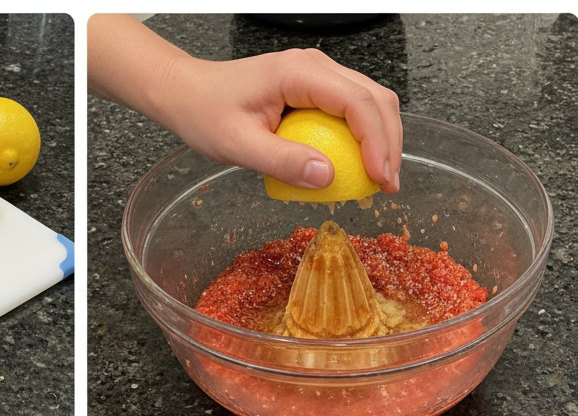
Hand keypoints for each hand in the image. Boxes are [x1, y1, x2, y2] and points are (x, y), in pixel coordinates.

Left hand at [157, 48, 401, 192]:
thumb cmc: (205, 113)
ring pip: (369, 101)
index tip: (380, 179)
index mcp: (299, 73)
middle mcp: (315, 67)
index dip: (377, 142)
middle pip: (375, 98)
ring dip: (381, 139)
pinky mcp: (313, 90)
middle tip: (387, 186)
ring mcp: (316, 76)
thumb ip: (282, 161)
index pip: (357, 103)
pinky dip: (362, 137)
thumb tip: (327, 177)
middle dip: (389, 142)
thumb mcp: (238, 145)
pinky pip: (350, 110)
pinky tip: (358, 165)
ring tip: (379, 179)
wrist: (188, 94)